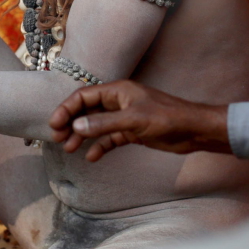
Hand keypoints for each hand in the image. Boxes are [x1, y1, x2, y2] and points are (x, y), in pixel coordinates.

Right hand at [48, 80, 230, 161]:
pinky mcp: (132, 131)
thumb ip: (104, 124)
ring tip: (70, 149)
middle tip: (57, 139)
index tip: (54, 125)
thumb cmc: (168, 118)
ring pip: (97, 125)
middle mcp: (119, 101)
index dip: (67, 109)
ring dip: (83, 136)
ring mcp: (125, 117)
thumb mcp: (133, 121)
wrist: (194, 131)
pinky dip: (100, 146)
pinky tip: (92, 157)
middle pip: (87, 110)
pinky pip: (110, 138)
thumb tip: (76, 127)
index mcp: (118, 90)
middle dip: (71, 123)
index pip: (84, 96)